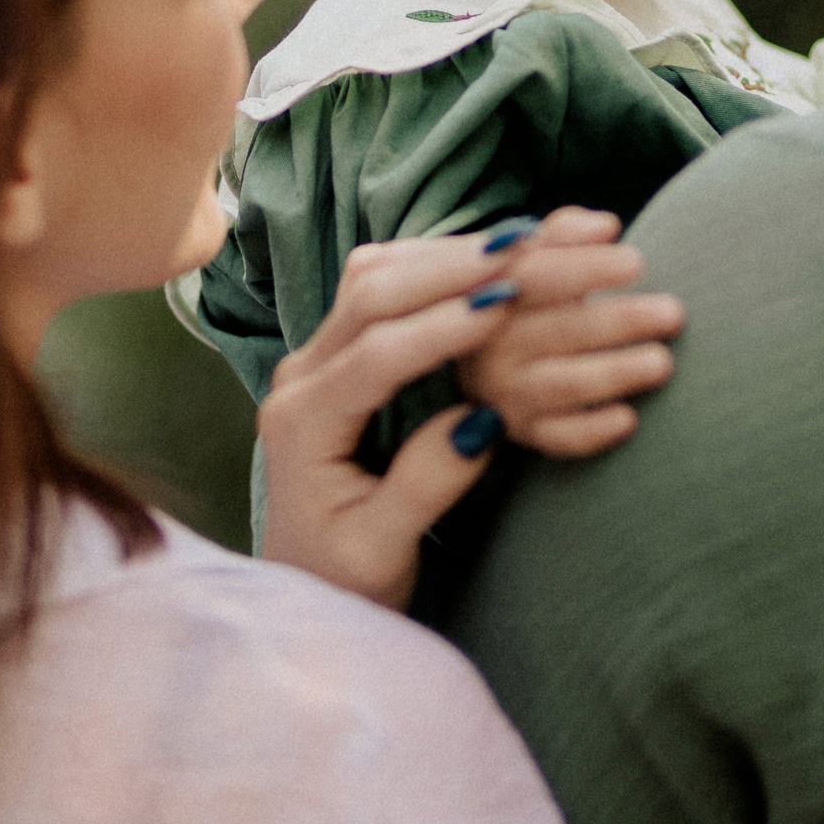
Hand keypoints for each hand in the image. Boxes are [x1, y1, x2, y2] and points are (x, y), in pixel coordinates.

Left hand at [257, 209, 682, 608]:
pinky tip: (488, 258)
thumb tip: (480, 423)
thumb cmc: (340, 578)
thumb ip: (423, 486)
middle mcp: (301, 378)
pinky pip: (384, 286)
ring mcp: (317, 359)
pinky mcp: (341, 354)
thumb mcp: (380, 552)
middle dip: (449, 270)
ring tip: (517, 243)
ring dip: (444, 256)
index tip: (504, 307)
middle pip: (370, 295)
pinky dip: (436, 264)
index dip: (440, 327)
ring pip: (375, 276)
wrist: (305, 580)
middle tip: (523, 251)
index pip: (374, 356)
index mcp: (303, 425)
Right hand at [452, 213, 685, 458]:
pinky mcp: (524, 431)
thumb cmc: (527, 299)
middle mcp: (494, 344)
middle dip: (619, 321)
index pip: (537, 276)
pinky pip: (559, 437)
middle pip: (558, 331)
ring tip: (662, 363)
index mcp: (493, 293)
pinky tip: (628, 419)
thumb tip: (606, 226)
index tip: (637, 262)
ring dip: (615, 373)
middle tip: (672, 313)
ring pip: (562, 385)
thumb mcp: (531, 258)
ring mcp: (506, 391)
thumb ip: (565, 233)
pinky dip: (593, 431)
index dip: (587, 268)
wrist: (484, 359)